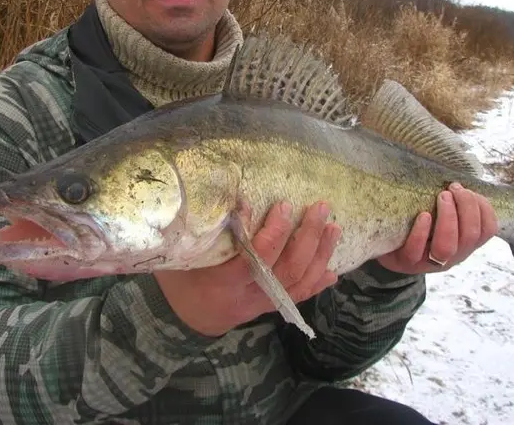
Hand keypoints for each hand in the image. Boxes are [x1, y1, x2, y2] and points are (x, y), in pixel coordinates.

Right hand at [154, 201, 341, 337]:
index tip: (282, 205)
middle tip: (320, 208)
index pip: (253, 261)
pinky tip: (333, 271)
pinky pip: (297, 297)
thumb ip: (203, 231)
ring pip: (296, 282)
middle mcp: (246, 296)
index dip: (272, 235)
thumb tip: (226, 193)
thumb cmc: (179, 278)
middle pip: (284, 269)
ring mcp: (261, 304)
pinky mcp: (269, 308)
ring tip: (333, 228)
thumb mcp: (183, 255)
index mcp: (222, 283)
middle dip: (306, 238)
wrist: (183, 319)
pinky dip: (316, 283)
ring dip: (319, 255)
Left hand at [377, 182, 497, 274]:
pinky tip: (423, 215)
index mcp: (464, 243)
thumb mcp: (440, 213)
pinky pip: (415, 252)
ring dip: (448, 219)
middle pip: (470, 236)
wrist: (385, 243)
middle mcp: (451, 255)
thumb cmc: (417, 223)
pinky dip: (422, 233)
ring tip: (442, 196)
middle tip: (453, 189)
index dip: (484, 208)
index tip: (469, 190)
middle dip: (467, 208)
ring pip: (447, 248)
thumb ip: (453, 201)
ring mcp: (428, 261)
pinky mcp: (405, 261)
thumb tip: (459, 178)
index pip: (487, 230)